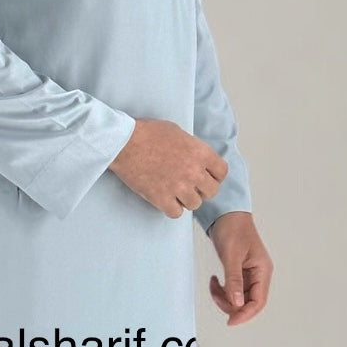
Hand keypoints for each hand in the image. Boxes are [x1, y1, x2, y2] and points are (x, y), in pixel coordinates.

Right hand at [108, 118, 227, 217]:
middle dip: (202, 190)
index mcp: (200, 152)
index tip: (207, 177)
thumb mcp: (178, 132)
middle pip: (211, 192)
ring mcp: (178, 186)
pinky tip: (166, 200)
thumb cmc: (148, 133)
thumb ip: (192, 148)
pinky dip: (172, 209)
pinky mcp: (161, 198)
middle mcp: (193, 171)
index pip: (221, 172)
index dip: (215, 176)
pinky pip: (176, 213)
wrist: (125, 142)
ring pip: (195, 204)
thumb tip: (196, 158)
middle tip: (191, 187)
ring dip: (187, 200)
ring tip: (176, 193)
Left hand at [206, 211, 271, 325]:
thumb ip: (234, 280)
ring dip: (224, 297)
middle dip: (231, 305)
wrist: (227, 214)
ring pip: (238, 297)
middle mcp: (259, 274)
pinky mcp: (240, 272)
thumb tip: (236, 304)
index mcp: (262, 270)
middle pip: (248, 302)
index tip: (230, 321)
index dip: (245, 314)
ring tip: (213, 285)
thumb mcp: (231, 255)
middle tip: (215, 296)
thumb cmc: (233, 229)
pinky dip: (222, 290)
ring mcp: (250, 274)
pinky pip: (232, 289)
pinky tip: (214, 281)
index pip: (258, 301)